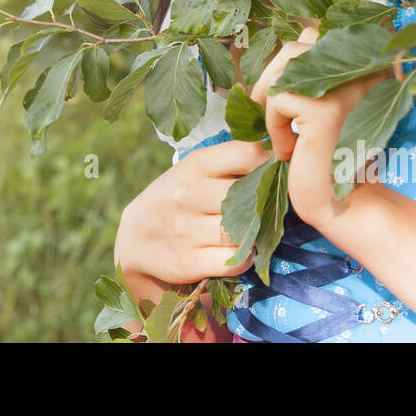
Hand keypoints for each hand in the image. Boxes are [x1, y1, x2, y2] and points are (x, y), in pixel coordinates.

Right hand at [114, 140, 272, 301]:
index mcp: (195, 164)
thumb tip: (280, 159)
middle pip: (249, 197)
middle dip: (263, 206)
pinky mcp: (187, 261)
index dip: (270, 165)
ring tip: (250, 232)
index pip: (248, 154)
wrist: (135, 236)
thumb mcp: (195, 171)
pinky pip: (235, 261)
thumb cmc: (177, 197)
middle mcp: (187, 193)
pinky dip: (243, 259)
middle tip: (267, 211)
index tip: (277, 175)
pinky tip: (237, 252)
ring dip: (254, 235)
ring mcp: (185, 228)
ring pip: (244, 232)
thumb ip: (231, 162)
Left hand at [249, 22, 393, 231]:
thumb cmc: (326, 152)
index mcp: (368, 62)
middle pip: (298, 45)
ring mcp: (348, 87)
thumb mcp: (322, 98)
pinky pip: (277, 98)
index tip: (289, 99)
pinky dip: (273, 125)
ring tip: (282, 132)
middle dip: (274, 77)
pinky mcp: (326, 110)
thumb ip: (313, 67)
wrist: (338, 203)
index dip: (292, 63)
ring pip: (285, 68)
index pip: (316, 32)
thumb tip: (286, 39)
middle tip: (271, 112)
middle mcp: (365, 69)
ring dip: (272, 100)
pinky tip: (289, 150)